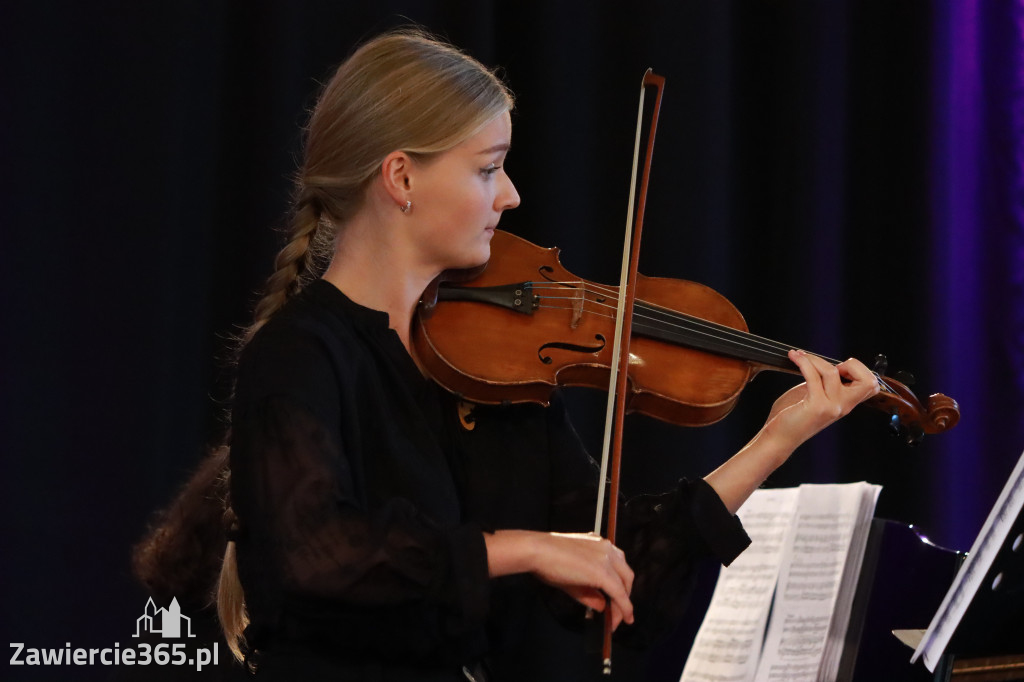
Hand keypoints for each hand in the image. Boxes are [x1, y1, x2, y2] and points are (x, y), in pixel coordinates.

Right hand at [484, 530, 634, 629]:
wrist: (537, 550)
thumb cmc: (547, 560)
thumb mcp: (572, 579)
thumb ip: (590, 593)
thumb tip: (603, 606)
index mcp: (598, 544)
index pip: (618, 566)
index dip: (620, 585)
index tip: (617, 599)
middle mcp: (606, 548)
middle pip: (625, 575)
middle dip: (624, 596)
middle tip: (618, 612)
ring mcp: (606, 558)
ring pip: (624, 585)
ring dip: (623, 605)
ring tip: (616, 620)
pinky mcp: (603, 572)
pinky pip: (619, 594)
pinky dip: (623, 608)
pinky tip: (623, 619)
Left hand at [764, 349, 879, 448]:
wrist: (780, 438)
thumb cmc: (793, 416)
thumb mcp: (815, 395)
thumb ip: (825, 382)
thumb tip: (824, 362)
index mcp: (845, 404)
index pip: (871, 386)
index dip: (859, 370)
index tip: (838, 367)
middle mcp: (843, 406)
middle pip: (868, 381)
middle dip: (852, 365)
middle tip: (829, 365)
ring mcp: (831, 407)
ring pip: (832, 372)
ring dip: (813, 359)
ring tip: (799, 356)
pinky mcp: (816, 406)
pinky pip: (813, 375)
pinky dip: (802, 362)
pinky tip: (794, 357)